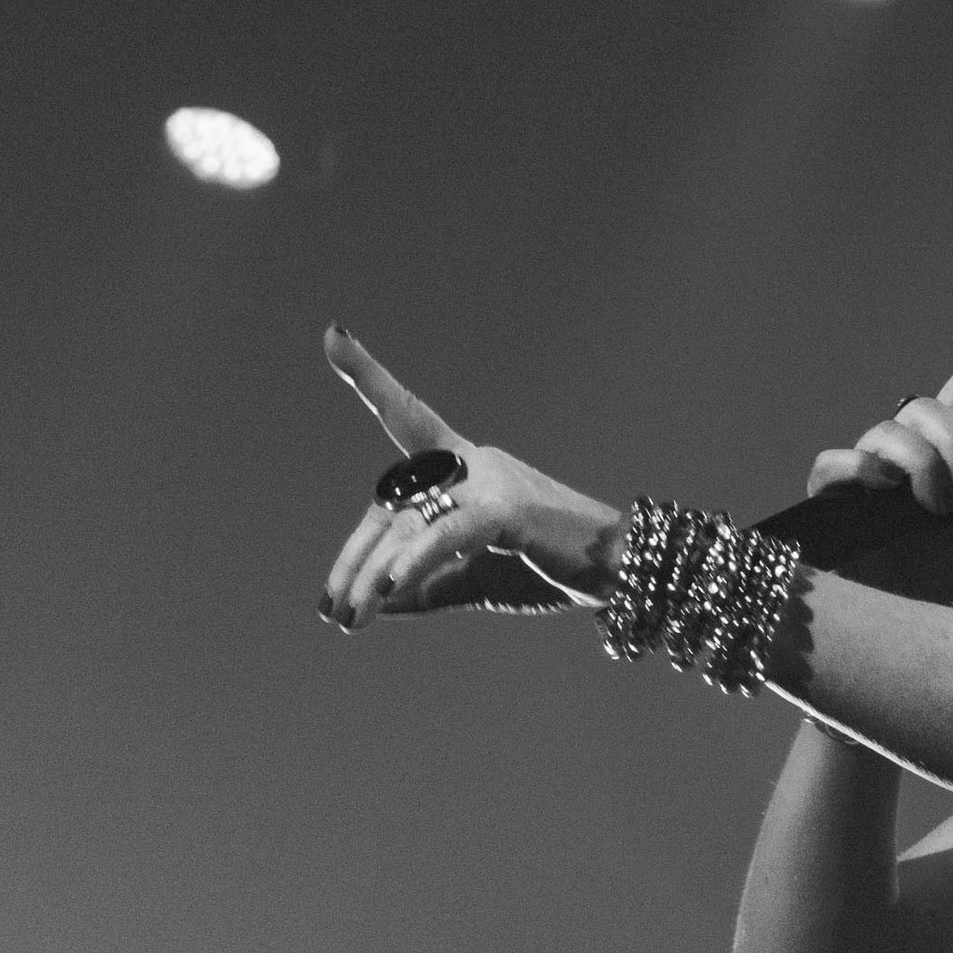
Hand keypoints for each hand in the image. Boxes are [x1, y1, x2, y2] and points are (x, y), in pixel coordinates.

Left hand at [318, 325, 624, 628]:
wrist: (619, 572)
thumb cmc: (550, 570)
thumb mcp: (473, 580)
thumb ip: (426, 586)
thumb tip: (376, 605)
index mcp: (464, 469)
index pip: (406, 422)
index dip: (371, 378)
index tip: (333, 334)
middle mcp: (473, 463)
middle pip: (391, 503)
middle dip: (354, 559)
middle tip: (333, 612)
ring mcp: (491, 481)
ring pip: (409, 523)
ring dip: (374, 576)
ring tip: (349, 618)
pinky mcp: (508, 509)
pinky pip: (446, 533)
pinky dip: (415, 559)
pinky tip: (388, 588)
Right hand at [805, 365, 952, 606]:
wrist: (896, 623)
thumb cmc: (933, 578)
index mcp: (942, 454)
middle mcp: (902, 455)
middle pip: (921, 409)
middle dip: (952, 438)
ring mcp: (865, 473)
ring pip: (884, 432)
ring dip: (918, 460)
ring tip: (933, 506)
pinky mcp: (830, 497)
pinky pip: (833, 463)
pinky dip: (859, 467)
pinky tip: (885, 486)